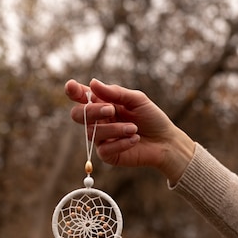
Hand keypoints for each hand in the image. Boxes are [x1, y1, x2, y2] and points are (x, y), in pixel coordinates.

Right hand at [65, 78, 194, 184]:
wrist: (165, 141)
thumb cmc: (151, 118)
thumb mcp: (137, 100)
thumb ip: (115, 93)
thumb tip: (93, 83)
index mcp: (103, 103)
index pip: (82, 97)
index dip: (73, 91)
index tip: (72, 87)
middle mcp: (99, 120)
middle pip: (78, 115)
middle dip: (92, 111)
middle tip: (111, 110)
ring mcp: (102, 138)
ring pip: (92, 132)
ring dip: (115, 129)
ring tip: (134, 128)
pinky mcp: (108, 154)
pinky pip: (104, 149)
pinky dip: (120, 143)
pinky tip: (135, 139)